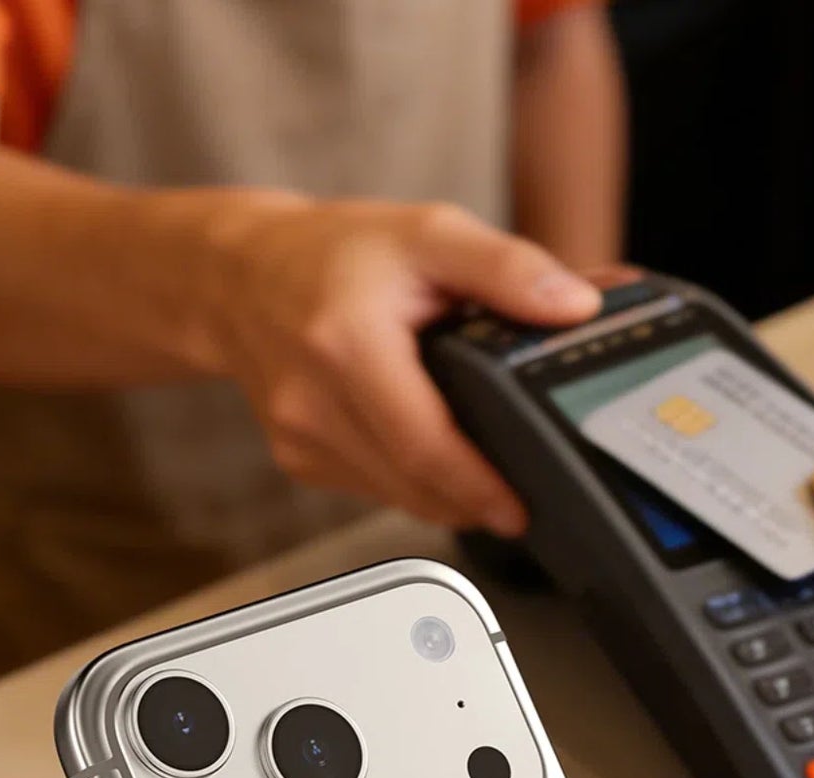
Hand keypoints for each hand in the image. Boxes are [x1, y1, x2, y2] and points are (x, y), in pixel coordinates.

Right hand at [204, 195, 601, 536]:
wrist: (239, 275)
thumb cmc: (335, 252)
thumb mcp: (428, 233)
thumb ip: (504, 267)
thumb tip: (574, 305)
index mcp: (346, 343)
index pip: (423, 445)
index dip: (477, 487)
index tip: (519, 508)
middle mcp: (313, 399)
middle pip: (412, 484)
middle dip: (472, 500)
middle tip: (520, 500)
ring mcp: (299, 437)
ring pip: (394, 495)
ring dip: (445, 495)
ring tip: (482, 471)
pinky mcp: (297, 458)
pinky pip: (371, 487)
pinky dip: (408, 480)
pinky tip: (425, 448)